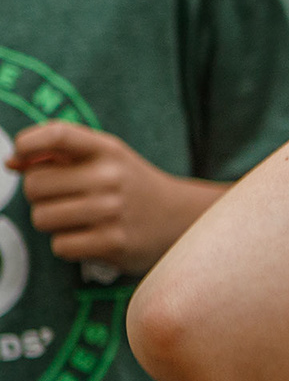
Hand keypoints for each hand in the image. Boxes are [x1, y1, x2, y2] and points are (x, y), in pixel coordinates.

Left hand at [4, 122, 224, 273]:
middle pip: (34, 185)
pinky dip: (69, 245)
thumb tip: (12, 162)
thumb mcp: (103, 159)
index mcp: (107, 150)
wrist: (181, 218)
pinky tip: (90, 237)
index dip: (27, 142)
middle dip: (40, 195)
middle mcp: (110, 176)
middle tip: (64, 198)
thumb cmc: (128, 185)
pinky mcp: (114, 243)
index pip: (57, 134)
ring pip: (42, 218)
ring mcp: (113, 211)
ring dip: (52, 223)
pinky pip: (60, 246)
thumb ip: (56, 154)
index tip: (21, 154)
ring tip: (78, 219)